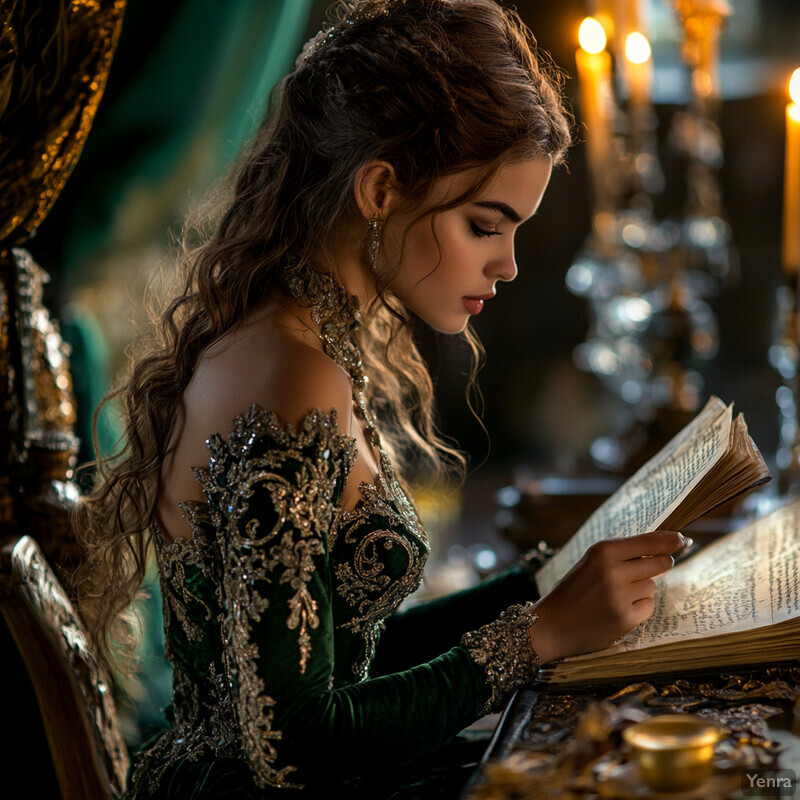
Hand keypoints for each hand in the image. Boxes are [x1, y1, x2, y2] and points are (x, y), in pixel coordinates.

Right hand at [529, 531, 687, 663]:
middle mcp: (613, 570)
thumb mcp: (592, 562)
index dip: (670, 540)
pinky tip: (618, 609)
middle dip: (660, 565)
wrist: (552, 624)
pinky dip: (638, 608)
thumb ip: (623, 554)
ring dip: (641, 590)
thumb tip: (664, 551)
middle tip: (646, 571)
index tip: (683, 540)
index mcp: (603, 550)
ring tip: (616, 595)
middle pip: (659, 562)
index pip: (649, 541)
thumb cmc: (574, 590)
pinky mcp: (625, 617)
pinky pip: (648, 606)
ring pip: (652, 586)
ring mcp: (620, 595)